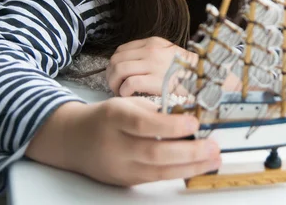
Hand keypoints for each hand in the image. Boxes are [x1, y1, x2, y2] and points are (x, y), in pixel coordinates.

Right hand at [26, 97, 220, 185]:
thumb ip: (153, 111)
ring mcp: (119, 167)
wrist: (72, 140)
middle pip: (154, 153)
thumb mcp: (125, 104)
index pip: (143, 124)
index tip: (194, 122)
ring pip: (158, 172)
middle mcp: (115, 145)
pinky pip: (155, 178)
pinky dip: (179, 172)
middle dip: (188, 152)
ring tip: (213, 159)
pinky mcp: (125, 180)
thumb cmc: (105, 117)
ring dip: (190, 167)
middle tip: (213, 146)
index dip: (170, 125)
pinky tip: (197, 166)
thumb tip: (188, 116)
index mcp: (113, 117)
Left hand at [107, 36, 197, 96]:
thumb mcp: (170, 54)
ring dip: (115, 83)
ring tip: (120, 92)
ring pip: (119, 70)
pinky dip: (124, 91)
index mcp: (153, 42)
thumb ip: (151, 55)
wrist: (207, 77)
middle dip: (111, 75)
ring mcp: (154, 65)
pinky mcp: (156, 80)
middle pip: (116, 59)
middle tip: (116, 86)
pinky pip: (129, 84)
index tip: (117, 76)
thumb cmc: (188, 71)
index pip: (121, 50)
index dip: (115, 64)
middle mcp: (151, 50)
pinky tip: (128, 96)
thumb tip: (131, 66)